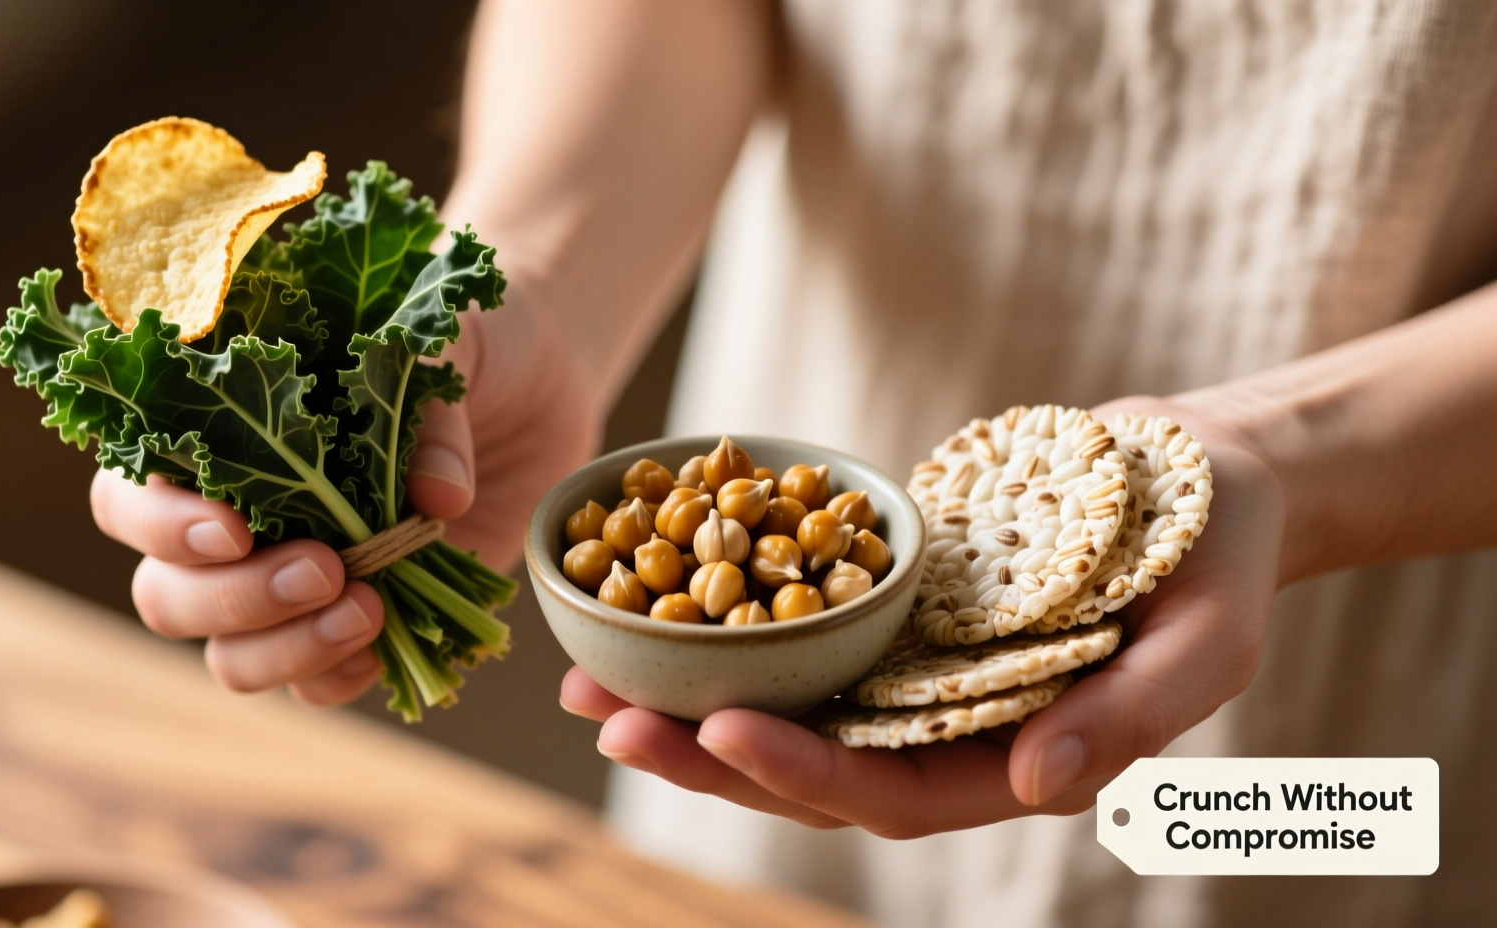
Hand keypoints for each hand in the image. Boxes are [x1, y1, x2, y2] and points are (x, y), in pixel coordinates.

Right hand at [91, 290, 599, 702]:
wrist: (537, 385)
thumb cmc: (462, 341)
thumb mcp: (445, 341)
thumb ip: (428, 407)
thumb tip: (437, 496)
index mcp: (214, 441)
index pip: (128, 499)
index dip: (162, 527)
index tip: (233, 530)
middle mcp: (234, 522)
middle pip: (167, 596)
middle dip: (236, 599)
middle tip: (326, 569)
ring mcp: (289, 581)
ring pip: (230, 657)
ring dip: (289, 649)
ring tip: (370, 610)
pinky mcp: (353, 623)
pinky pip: (313, 684)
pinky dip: (342, 678)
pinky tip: (388, 642)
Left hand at [561, 398, 1284, 835]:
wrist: (1202, 474)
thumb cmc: (1222, 558)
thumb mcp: (1210, 639)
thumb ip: (1131, 718)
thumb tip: (1039, 784)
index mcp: (1011, 758)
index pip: (893, 794)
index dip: (805, 775)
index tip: (720, 734)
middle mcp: (945, 727)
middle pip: (810, 765)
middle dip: (705, 752)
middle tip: (606, 718)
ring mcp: (909, 670)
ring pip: (786, 704)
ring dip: (686, 698)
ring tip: (585, 678)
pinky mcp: (888, 609)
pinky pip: (797, 626)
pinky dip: (726, 620)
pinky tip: (647, 599)